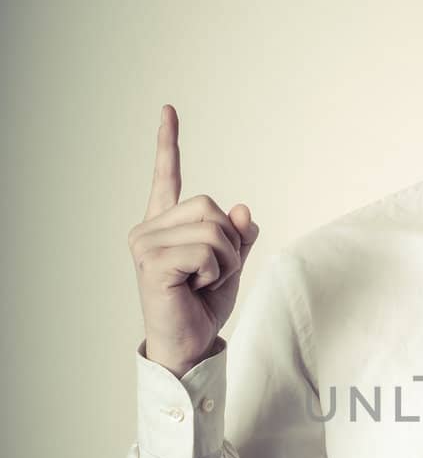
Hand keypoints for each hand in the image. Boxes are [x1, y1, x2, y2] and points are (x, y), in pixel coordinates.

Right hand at [127, 105, 258, 374]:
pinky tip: (196, 288)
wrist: (188, 347)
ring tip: (204, 283)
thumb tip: (242, 209)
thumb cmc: (202, 308)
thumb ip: (236, 235)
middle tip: (212, 275)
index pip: (167, 177)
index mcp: (165, 226)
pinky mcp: (152, 263)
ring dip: (224, 260)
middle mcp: (149, 229)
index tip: (168, 110)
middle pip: (209, 207)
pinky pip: (206, 251)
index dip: (168, 144)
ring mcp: (146, 244)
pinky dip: (215, 272)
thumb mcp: (230, 265)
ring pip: (212, 228)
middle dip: (228, 243)